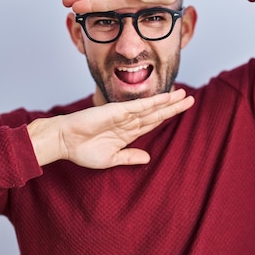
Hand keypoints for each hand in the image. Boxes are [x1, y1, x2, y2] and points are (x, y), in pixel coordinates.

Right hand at [28, 89, 194, 168]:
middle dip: (173, 106)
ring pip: (151, 108)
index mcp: (128, 133)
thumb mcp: (111, 159)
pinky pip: (138, 106)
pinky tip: (166, 98)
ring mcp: (123, 115)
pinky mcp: (116, 111)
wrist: (64, 142)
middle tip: (190, 99)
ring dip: (167, 101)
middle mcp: (128, 122)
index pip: (152, 123)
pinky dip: (153, 102)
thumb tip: (148, 158)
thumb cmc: (82, 151)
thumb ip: (129, 157)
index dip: (167, 116)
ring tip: (183, 95)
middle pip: (156, 113)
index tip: (180, 110)